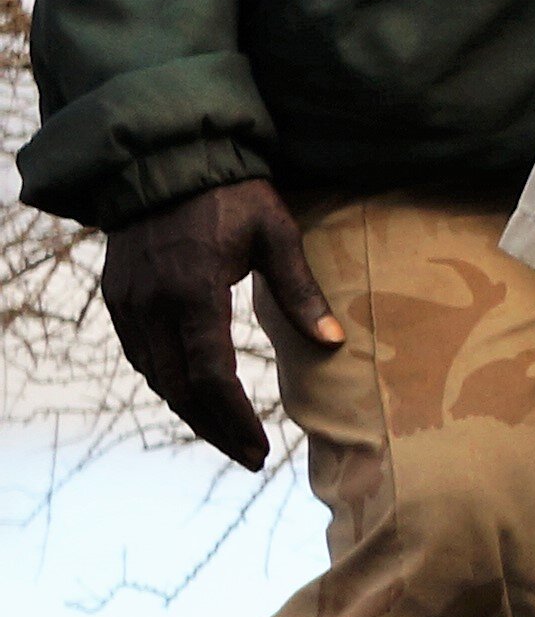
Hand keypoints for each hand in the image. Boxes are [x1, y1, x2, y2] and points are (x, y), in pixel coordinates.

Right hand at [100, 182, 337, 470]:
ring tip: (227, 433)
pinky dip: (166, 380)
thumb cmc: (232, 194)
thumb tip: (334, 343)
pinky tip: (193, 394)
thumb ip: (300, 291)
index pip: (211, 376)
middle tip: (249, 455)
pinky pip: (139, 354)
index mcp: (194, 293)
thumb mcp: (276, 235)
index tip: (260, 448)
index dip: (235, 418)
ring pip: (155, 376)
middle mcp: (153, 305)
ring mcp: (129, 302)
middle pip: (180, 388)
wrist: (166, 160)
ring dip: (189, 409)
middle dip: (214, 427)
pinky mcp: (118, 296)